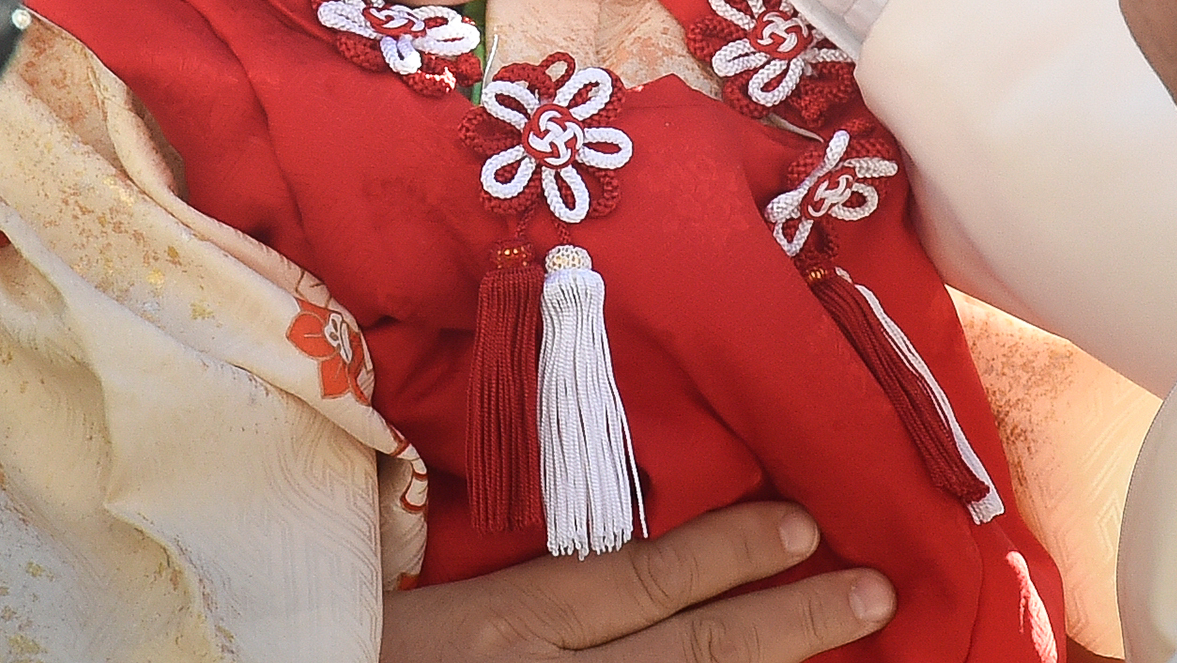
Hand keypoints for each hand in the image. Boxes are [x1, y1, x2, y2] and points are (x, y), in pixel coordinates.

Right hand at [378, 502, 894, 660]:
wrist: (303, 662)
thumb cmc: (356, 637)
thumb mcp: (433, 599)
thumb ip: (515, 580)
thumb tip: (614, 554)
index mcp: (507, 621)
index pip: (636, 580)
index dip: (726, 555)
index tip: (803, 527)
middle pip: (691, 655)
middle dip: (790, 626)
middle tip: (873, 594)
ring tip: (853, 650)